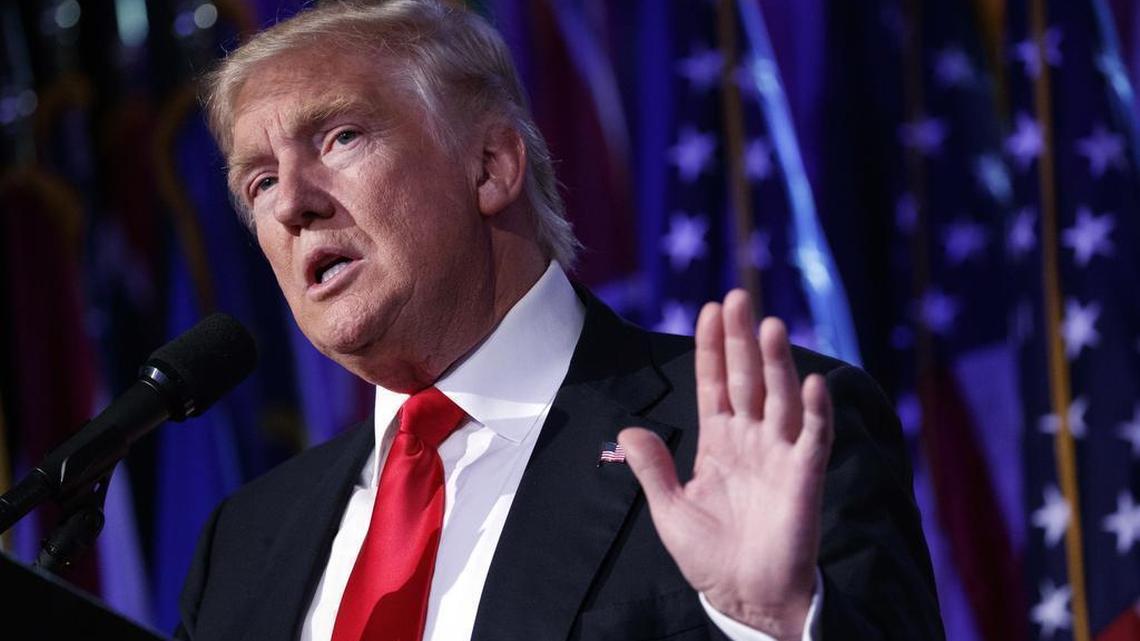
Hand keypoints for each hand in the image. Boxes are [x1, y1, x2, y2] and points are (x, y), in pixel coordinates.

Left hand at [619, 290, 833, 639]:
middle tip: (738, 296)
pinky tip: (812, 383)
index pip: (715, 384)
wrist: (745, 598)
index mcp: (720, 442)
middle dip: (741, 340)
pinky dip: (816, 412)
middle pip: (747, 379)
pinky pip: (814, 439)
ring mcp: (780, 455)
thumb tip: (629, 430)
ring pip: (780, 398)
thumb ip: (652, 468)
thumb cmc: (711, 556)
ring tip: (769, 325)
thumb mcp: (671, 510)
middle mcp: (752, 440)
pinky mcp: (804, 478)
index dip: (712, 348)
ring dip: (776, 363)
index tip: (710, 309)